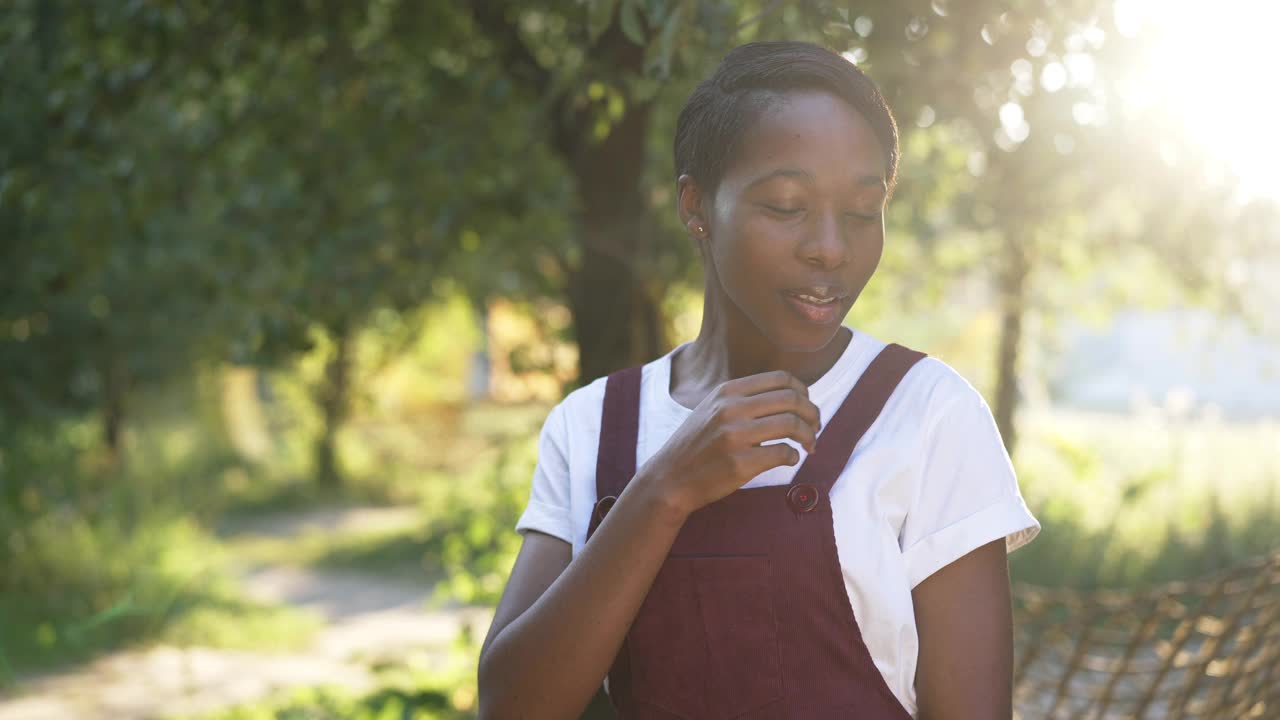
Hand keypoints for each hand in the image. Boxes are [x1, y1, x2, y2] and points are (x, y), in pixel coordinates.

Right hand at [637, 370, 820, 515]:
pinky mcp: (740, 463)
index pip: (781, 379)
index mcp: (728, 391)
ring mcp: (735, 436)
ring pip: (792, 425)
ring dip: (809, 436)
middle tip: (816, 428)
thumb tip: (791, 395)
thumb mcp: (712, 408)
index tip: (806, 406)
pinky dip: (794, 456)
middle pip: (792, 400)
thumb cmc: (697, 445)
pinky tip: (790, 459)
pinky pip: (783, 453)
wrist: (670, 478)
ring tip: (809, 446)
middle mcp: (732, 409)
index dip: (803, 391)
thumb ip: (744, 398)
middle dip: (812, 414)